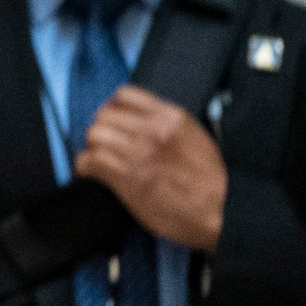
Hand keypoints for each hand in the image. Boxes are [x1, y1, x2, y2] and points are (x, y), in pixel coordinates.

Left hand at [75, 85, 227, 250]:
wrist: (221, 210)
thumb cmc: (210, 180)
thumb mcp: (195, 137)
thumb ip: (167, 125)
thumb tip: (141, 122)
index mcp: (171, 117)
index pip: (124, 95)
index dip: (112, 108)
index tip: (111, 120)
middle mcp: (153, 130)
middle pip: (103, 115)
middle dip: (100, 129)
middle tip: (104, 144)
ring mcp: (138, 152)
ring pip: (94, 135)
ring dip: (92, 148)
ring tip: (98, 159)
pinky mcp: (126, 177)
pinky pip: (89, 161)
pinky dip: (85, 167)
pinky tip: (91, 173)